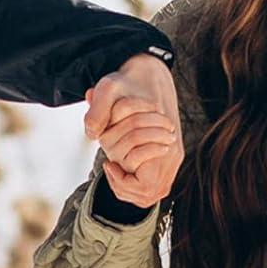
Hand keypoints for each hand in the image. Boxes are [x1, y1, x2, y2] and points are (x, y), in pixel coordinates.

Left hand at [84, 53, 183, 207]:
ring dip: (131, 187)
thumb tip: (93, 134)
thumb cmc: (128, 83)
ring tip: (115, 169)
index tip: (109, 163)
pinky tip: (122, 165)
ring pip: (155, 191)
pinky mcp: (171, 155)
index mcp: (162, 143)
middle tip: (110, 168)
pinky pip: (157, 182)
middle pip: (151, 194)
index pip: (146, 187)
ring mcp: (174, 157)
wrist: (149, 73)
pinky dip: (137, 180)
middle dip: (125, 187)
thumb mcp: (108, 88)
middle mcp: (172, 155)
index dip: (124, 182)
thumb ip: (98, 110)